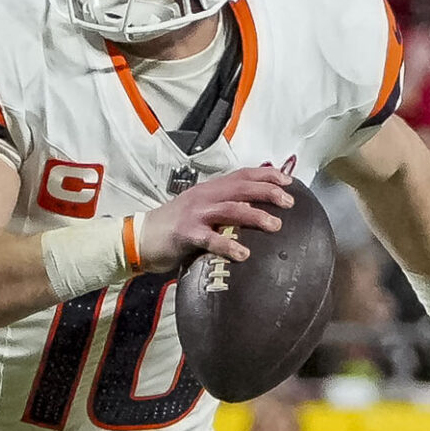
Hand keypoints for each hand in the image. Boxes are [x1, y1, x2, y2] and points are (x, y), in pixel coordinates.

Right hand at [132, 165, 295, 271]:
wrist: (140, 237)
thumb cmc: (173, 227)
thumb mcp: (200, 210)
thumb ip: (222, 208)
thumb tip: (253, 213)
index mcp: (210, 189)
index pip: (242, 175)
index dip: (266, 175)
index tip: (288, 181)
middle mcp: (205, 196)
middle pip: (241, 188)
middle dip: (268, 192)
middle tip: (289, 201)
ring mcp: (196, 214)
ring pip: (231, 209)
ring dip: (256, 216)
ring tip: (275, 226)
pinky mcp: (186, 234)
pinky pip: (211, 239)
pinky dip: (228, 246)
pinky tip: (243, 255)